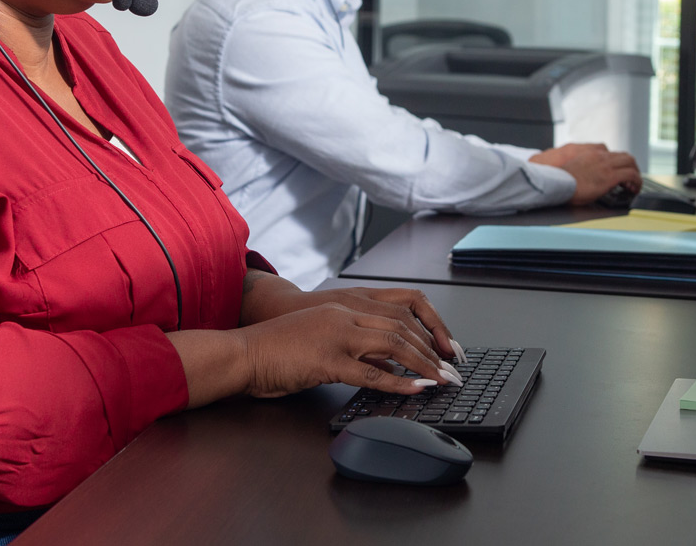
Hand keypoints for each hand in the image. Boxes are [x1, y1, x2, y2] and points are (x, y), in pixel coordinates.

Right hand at [240, 272, 461, 362]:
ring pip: (393, 344)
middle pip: (402, 325)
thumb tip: (388, 363)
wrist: (244, 353)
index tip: (442, 350)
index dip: (425, 331)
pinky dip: (398, 381)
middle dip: (432, 349)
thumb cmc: (279, 349)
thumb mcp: (322, 338)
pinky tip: (415, 389)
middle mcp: (343, 315)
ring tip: (442, 380)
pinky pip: (371, 372)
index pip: (397, 311)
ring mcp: (335, 335)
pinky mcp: (326, 359)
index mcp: (343, 307)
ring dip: (423, 365)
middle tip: (451, 369)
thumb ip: (354, 346)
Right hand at [530, 143, 641, 204]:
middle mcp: (600, 156)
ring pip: (631, 162)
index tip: (619, 172)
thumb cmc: (561, 180)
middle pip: (625, 156)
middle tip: (631, 178)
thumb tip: (590, 177)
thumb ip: (585, 167)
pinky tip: (633, 189)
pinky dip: (636, 181)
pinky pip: (631, 175)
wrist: (556, 183)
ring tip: (634, 184)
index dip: (619, 163)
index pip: (612, 153)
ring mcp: (606, 165)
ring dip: (635, 173)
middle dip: (631, 167)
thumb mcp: (573, 168)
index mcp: (590, 154)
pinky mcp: (610, 176)